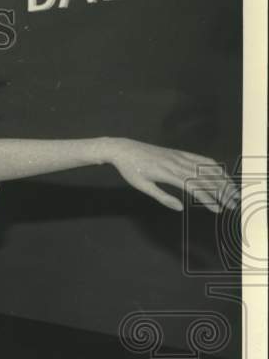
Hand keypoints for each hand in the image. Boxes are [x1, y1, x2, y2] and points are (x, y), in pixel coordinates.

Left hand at [105, 138, 239, 212]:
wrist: (124, 149)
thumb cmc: (130, 170)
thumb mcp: (142, 186)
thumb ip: (162, 197)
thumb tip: (180, 208)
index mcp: (168, 174)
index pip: (194, 188)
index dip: (208, 199)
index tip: (218, 209)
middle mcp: (177, 164)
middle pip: (206, 179)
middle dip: (222, 192)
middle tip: (234, 204)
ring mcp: (180, 156)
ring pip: (207, 168)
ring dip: (223, 180)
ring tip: (234, 191)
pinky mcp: (179, 152)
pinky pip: (201, 159)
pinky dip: (214, 166)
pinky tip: (222, 174)